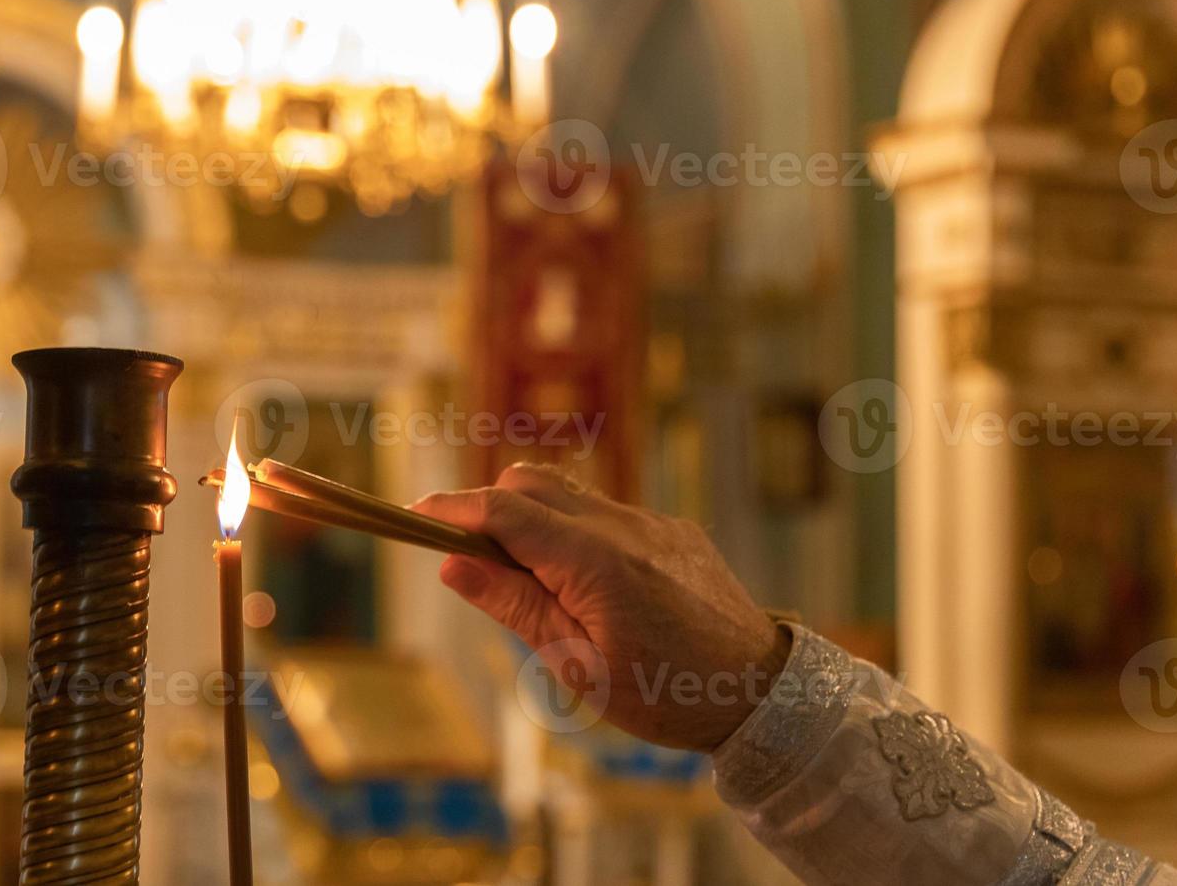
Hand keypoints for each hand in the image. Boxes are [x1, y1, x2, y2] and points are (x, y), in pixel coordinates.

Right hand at [413, 463, 790, 751]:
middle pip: (529, 482)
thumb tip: (453, 563)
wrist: (762, 694)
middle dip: (489, 508)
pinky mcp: (673, 530)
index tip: (413, 516)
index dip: (451, 509)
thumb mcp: (577, 666)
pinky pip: (608, 514)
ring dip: (534, 521)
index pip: (502, 510)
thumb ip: (514, 605)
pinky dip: (577, 535)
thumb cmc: (667, 694)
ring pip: (569, 494)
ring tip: (536, 585)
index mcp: (593, 561)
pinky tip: (592, 591)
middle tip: (472, 560)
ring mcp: (652, 523)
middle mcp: (623, 526)